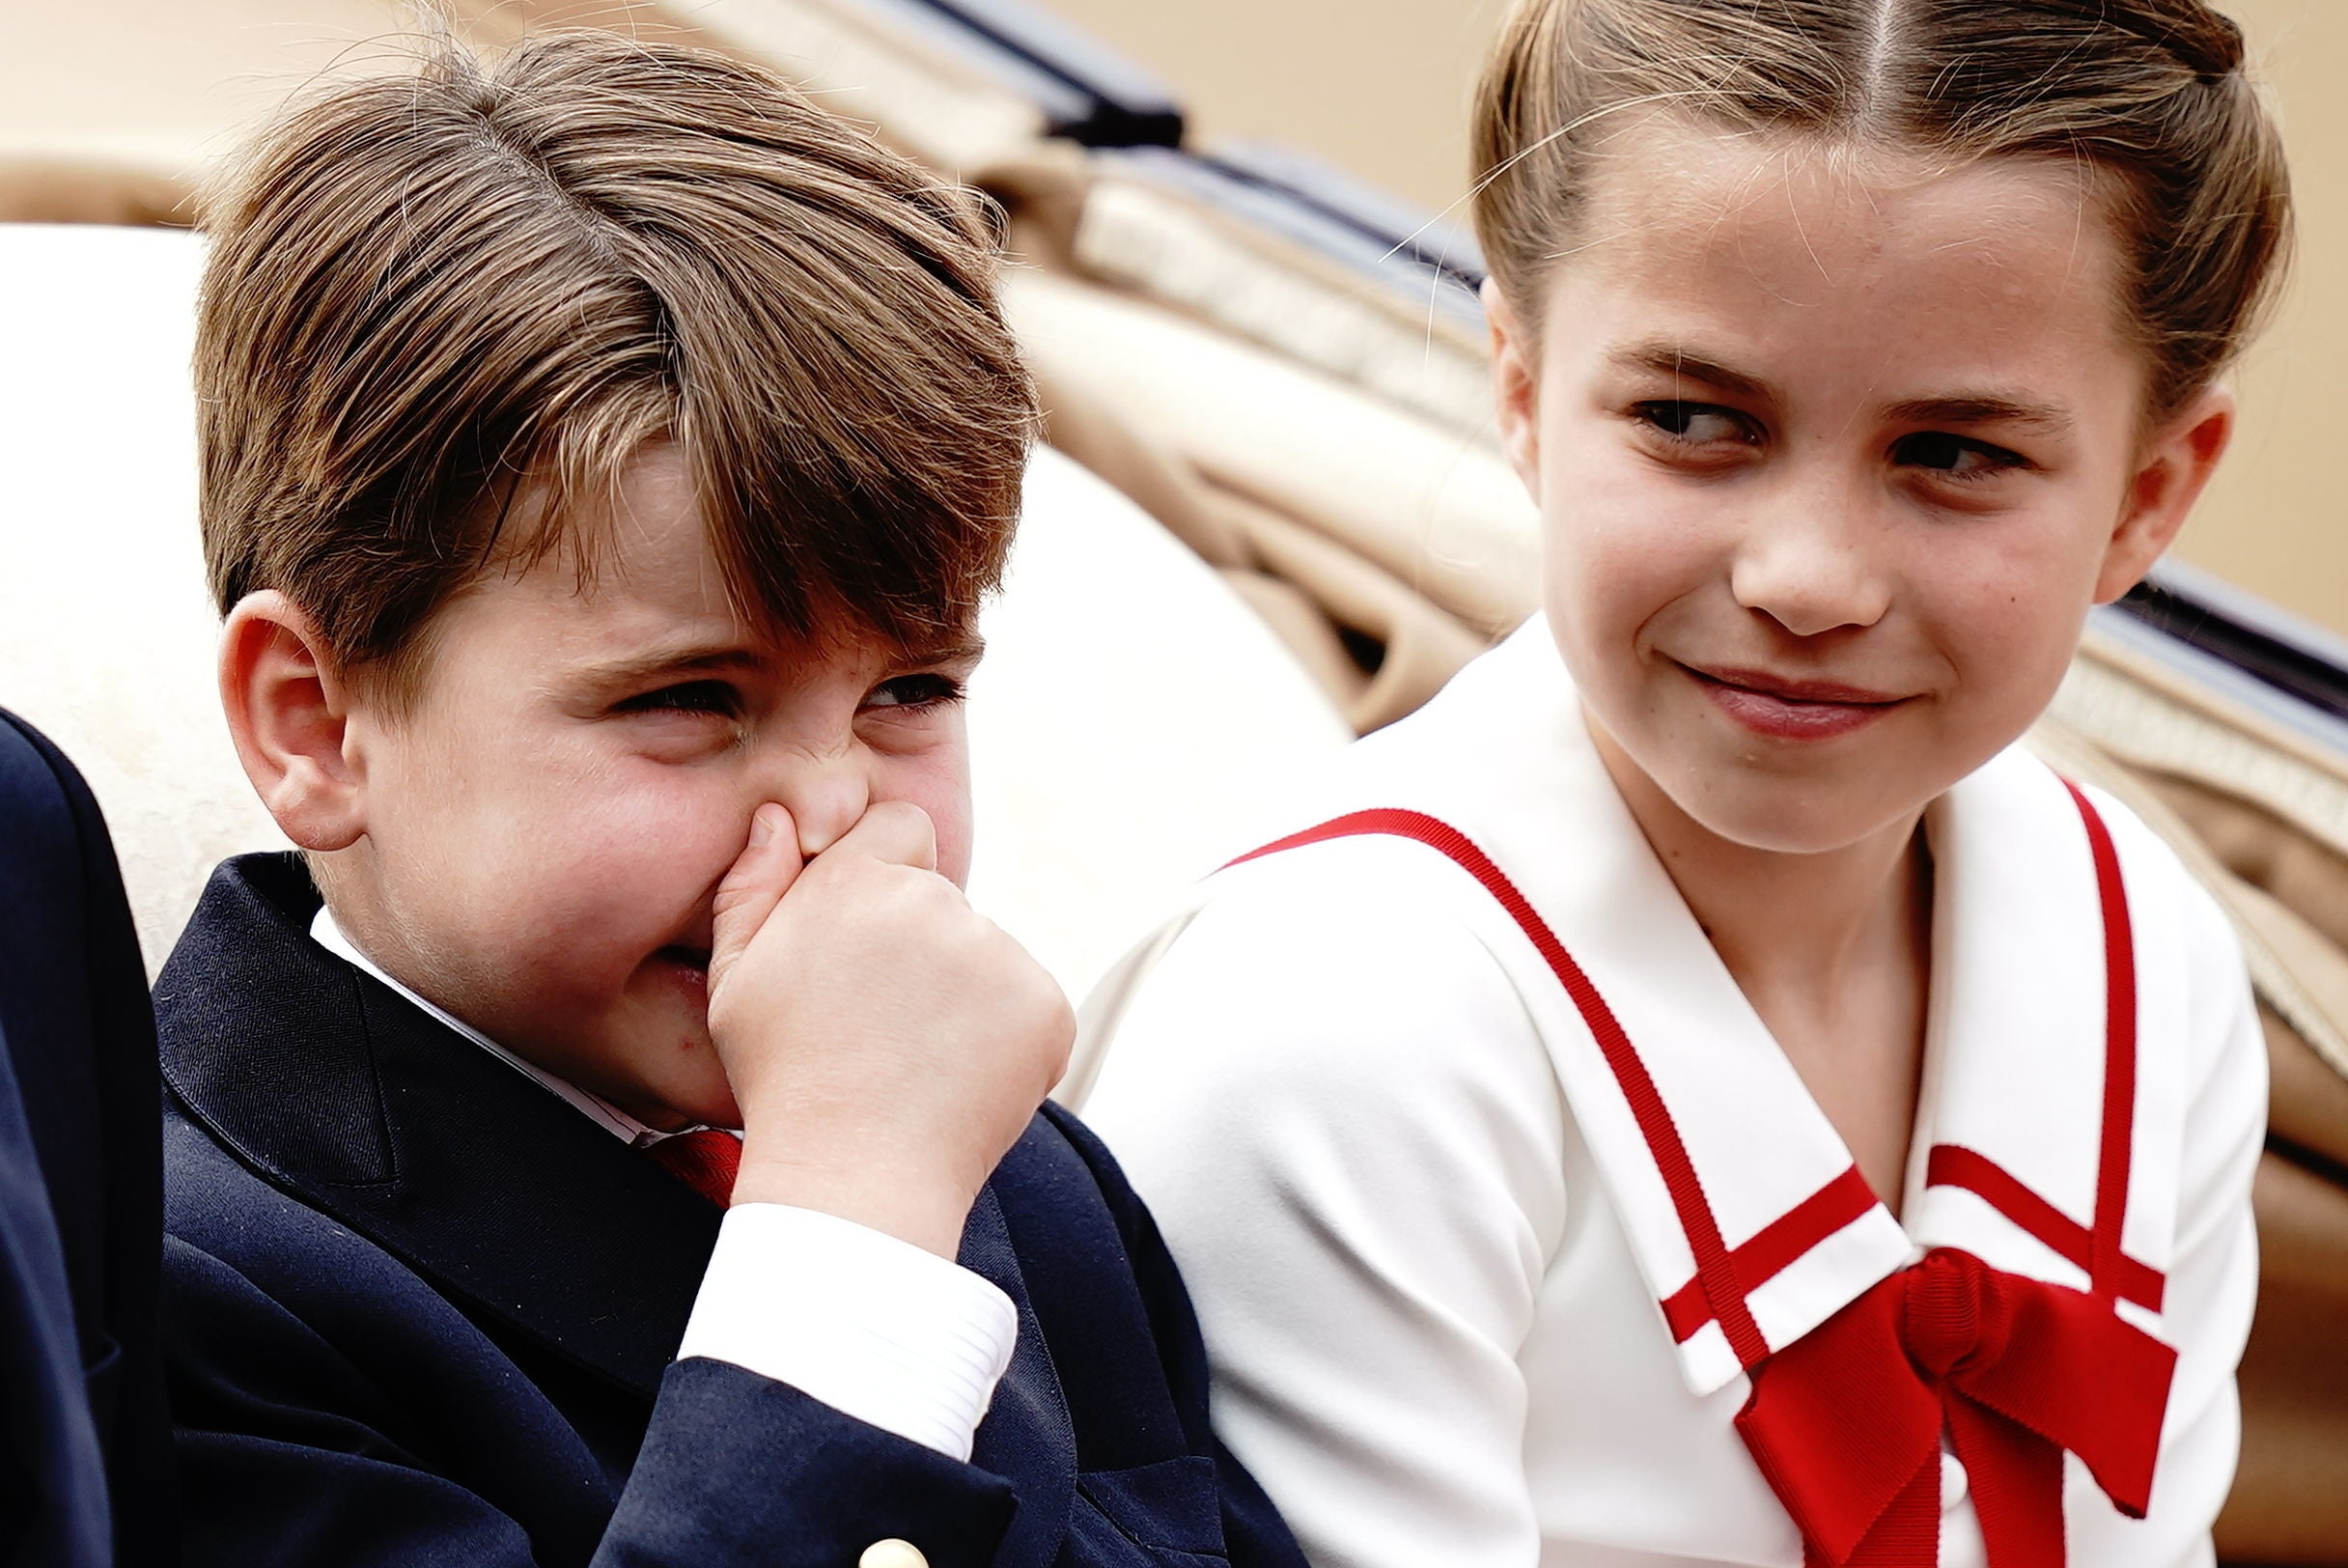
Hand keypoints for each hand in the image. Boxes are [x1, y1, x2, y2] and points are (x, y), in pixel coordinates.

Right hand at [705, 800, 1074, 1256]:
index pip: (901, 826)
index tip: (867, 936)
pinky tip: (957, 1080)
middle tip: (881, 1023)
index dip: (886, 873)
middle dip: (919, 946)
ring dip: (963, 995)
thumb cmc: (786, 1082)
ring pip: (986, 954)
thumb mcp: (734, 980)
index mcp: (856, 883)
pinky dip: (1006, 1038)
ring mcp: (998, 954)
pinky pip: (1028, 1003)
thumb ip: (752, 884)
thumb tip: (779, 817)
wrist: (856, 1179)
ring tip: (915, 1062)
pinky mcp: (1046, 1005)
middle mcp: (934, 903)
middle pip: (942, 899)